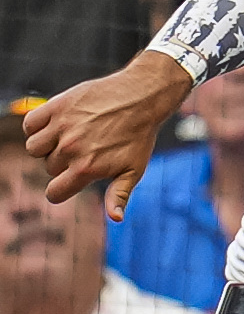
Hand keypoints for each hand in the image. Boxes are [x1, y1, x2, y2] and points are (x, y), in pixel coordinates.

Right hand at [23, 51, 192, 220]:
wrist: (143, 95)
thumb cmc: (139, 135)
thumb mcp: (134, 169)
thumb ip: (119, 195)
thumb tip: (116, 219)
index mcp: (87, 168)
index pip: (54, 193)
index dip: (61, 189)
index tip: (71, 178)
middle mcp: (71, 148)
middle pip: (48, 167)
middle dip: (62, 162)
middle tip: (85, 146)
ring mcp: (63, 126)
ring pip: (33, 147)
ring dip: (47, 144)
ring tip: (69, 135)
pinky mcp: (58, 105)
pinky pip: (30, 124)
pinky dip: (36, 126)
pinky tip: (54, 124)